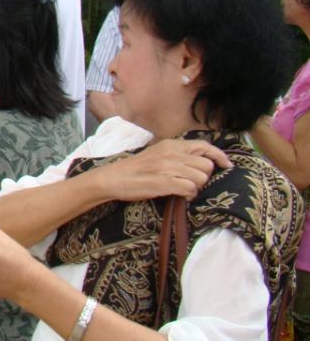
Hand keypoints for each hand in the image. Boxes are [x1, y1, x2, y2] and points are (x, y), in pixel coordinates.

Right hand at [92, 138, 232, 201]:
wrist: (113, 178)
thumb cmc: (135, 169)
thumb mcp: (157, 154)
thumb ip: (176, 154)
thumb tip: (199, 161)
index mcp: (171, 145)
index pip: (204, 146)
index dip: (219, 156)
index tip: (227, 165)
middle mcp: (172, 153)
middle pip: (206, 166)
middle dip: (203, 177)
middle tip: (191, 182)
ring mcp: (168, 168)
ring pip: (201, 178)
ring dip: (196, 187)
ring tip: (184, 190)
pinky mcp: (165, 182)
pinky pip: (190, 188)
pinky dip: (189, 195)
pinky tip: (180, 195)